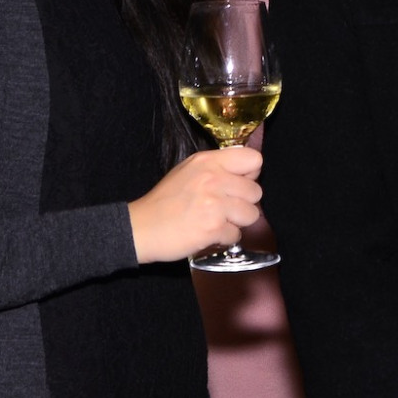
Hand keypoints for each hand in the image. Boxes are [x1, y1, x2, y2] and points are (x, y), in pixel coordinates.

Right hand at [127, 146, 262, 263]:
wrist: (140, 228)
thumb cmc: (164, 201)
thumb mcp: (188, 171)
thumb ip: (217, 168)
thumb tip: (246, 175)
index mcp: (208, 161)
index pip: (254, 159)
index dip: (251, 174)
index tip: (238, 185)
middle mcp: (214, 178)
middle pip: (256, 191)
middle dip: (244, 203)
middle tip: (225, 209)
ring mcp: (215, 203)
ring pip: (252, 214)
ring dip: (237, 222)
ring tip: (218, 222)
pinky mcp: (213, 227)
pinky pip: (237, 235)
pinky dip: (225, 238)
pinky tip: (208, 234)